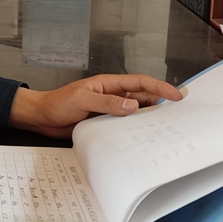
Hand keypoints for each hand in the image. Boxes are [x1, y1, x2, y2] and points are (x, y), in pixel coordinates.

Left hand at [9, 74, 183, 138]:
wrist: (42, 117)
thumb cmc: (58, 103)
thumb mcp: (81, 100)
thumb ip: (106, 102)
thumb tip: (132, 105)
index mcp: (108, 85)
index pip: (139, 83)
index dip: (159, 88)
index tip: (176, 95)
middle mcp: (112, 96)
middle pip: (142, 98)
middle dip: (161, 104)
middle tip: (180, 114)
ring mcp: (109, 110)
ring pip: (135, 113)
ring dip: (149, 119)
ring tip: (167, 128)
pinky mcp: (104, 123)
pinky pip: (124, 126)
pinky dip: (135, 130)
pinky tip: (143, 138)